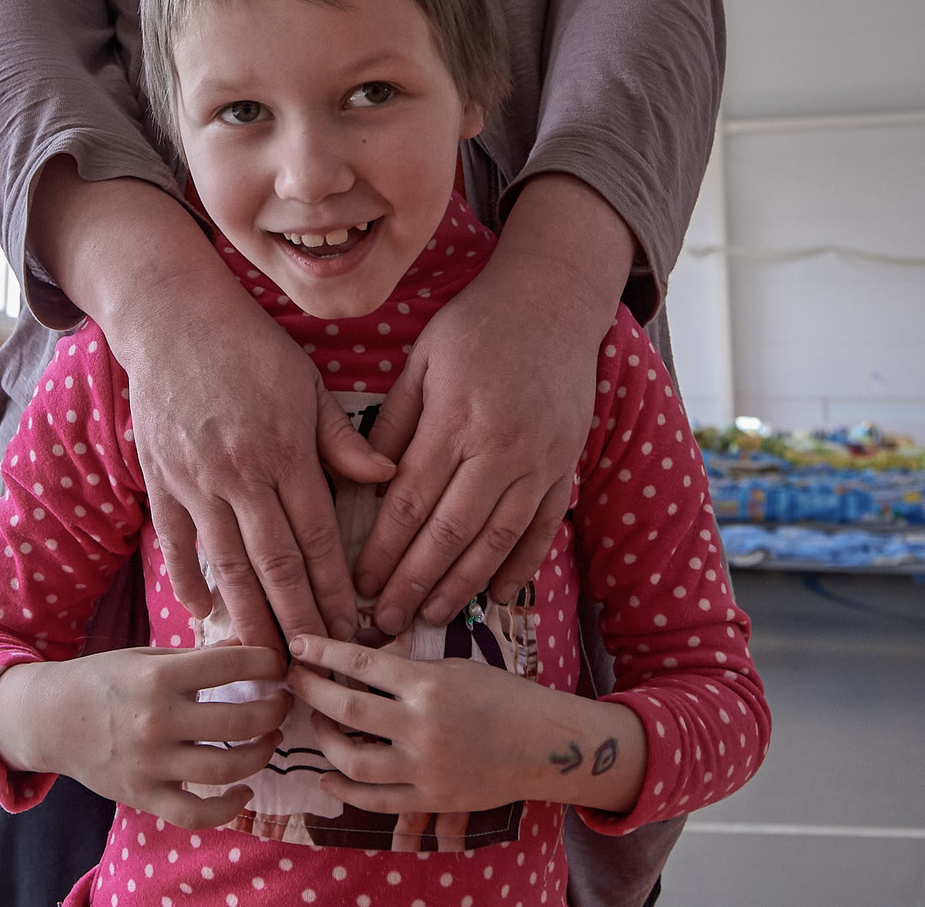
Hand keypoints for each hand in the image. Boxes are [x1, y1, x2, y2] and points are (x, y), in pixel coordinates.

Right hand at [0, 644, 290, 828]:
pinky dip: (229, 808)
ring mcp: (150, 762)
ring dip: (261, 754)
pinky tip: (244, 791)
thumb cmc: (105, 680)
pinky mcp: (143, 795)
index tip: (279, 664)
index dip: (267, 663)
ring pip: (226, 768)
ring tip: (269, 739)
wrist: (51, 719)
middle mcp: (156, 719)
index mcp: (158, 676)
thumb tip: (251, 649)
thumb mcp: (146, 657)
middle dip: (274, 711)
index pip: (231, 665)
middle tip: (283, 703)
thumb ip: (196, 657)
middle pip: (239, 720)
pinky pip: (196, 813)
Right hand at [29, 164, 391, 647]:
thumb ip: (343, 440)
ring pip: (225, 565)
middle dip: (296, 623)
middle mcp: (241, 473)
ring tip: (264, 659)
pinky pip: (175, 541)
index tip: (349, 632)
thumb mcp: (308, 383)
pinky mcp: (160, 479)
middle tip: (312, 670)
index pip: (317, 539)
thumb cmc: (249, 347)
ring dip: (247, 617)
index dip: (333, 592)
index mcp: (286, 451)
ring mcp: (195, 480)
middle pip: (274, 565)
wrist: (172, 316)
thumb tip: (386, 480)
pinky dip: (188, 579)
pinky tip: (205, 613)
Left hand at [286, 635, 645, 814]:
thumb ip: (407, 670)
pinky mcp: (431, 798)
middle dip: (311, 692)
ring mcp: (425, 767)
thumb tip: (356, 662)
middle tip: (295, 680)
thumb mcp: (453, 668)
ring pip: (352, 760)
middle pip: (346, 709)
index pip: (360, 662)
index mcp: (427, 683)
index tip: (297, 643)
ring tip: (318, 726)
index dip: (322, 652)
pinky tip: (330, 777)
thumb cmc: (501, 695)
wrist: (544, 744)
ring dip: (324, 741)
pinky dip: (345, 790)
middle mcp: (421, 725)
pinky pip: (376, 799)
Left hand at [352, 174, 631, 634]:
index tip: (358, 583)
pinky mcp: (566, 467)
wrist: (553, 302)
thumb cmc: (476, 327)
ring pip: (496, 540)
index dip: (383, 549)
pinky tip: (496, 595)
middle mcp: (500, 447)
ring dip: (461, 585)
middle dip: (413, 583)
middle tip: (385, 623)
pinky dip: (520, 566)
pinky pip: (543, 529)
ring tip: (429, 616)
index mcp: (455, 418)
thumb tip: (366, 483)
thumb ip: (395, 424)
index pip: (411, 500)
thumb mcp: (422, 360)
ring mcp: (539, 461)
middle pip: (450, 532)